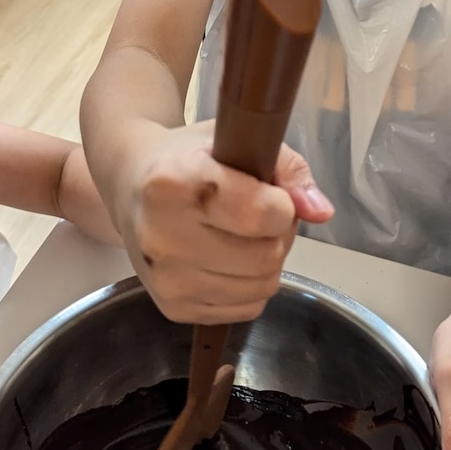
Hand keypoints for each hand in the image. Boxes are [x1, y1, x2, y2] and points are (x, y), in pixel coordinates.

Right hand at [118, 121, 333, 323]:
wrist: (130, 188)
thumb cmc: (188, 159)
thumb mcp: (235, 140)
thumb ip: (288, 170)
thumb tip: (319, 210)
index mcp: (173, 183)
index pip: (260, 213)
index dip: (281, 204)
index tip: (268, 191)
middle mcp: (162, 236)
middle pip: (265, 257)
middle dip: (277, 235)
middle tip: (258, 215)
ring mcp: (165, 279)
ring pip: (262, 287)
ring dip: (266, 262)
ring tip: (241, 235)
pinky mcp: (172, 308)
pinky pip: (246, 309)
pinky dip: (249, 286)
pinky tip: (226, 259)